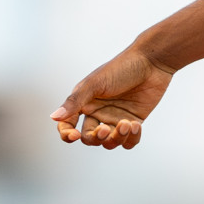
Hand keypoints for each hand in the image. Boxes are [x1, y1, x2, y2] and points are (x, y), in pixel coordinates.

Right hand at [50, 44, 172, 149]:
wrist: (151, 61)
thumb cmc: (121, 68)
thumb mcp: (95, 84)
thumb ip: (75, 101)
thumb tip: (53, 118)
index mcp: (85, 102)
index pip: (68, 124)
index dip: (67, 135)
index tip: (74, 136)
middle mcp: (99, 112)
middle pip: (90, 138)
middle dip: (97, 138)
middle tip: (107, 129)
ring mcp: (116, 118)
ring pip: (109, 142)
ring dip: (116, 138)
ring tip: (127, 124)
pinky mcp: (134, 122)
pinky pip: (128, 141)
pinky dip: (131, 138)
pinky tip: (136, 125)